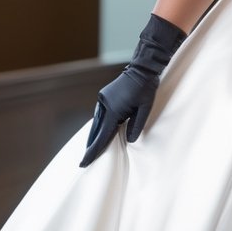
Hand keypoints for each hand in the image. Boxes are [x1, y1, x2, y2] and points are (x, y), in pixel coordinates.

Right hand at [80, 13, 186, 166]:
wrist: (142, 68)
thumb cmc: (146, 88)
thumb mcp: (145, 109)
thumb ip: (136, 125)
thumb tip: (129, 141)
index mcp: (114, 110)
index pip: (103, 136)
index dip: (94, 151)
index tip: (85, 162)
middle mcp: (105, 105)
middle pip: (97, 130)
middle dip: (92, 146)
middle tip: (85, 161)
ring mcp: (103, 100)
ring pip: (97, 122)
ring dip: (95, 135)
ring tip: (90, 149)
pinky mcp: (104, 96)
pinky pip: (100, 114)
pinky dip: (99, 124)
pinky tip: (99, 131)